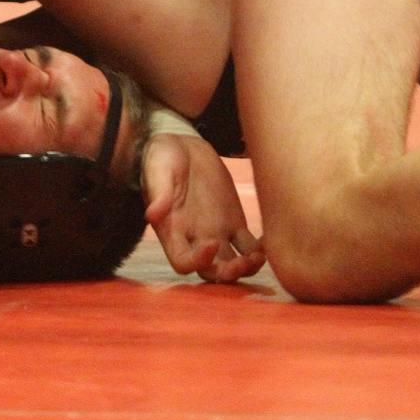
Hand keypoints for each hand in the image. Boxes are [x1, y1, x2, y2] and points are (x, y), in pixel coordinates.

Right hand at [142, 133, 263, 282]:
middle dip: (227, 273)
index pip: (183, 262)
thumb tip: (152, 214)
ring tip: (258, 257)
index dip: (197, 262)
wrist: (181, 146)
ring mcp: (216, 232)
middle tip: (243, 262)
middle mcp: (194, 239)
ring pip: (232, 263)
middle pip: (211, 271)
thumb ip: (158, 193)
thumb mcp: (157, 171)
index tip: (211, 244)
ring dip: (246, 268)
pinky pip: (248, 245)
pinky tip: (267, 242)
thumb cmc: (162, 159)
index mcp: (173, 231)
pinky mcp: (233, 222)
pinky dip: (259, 250)